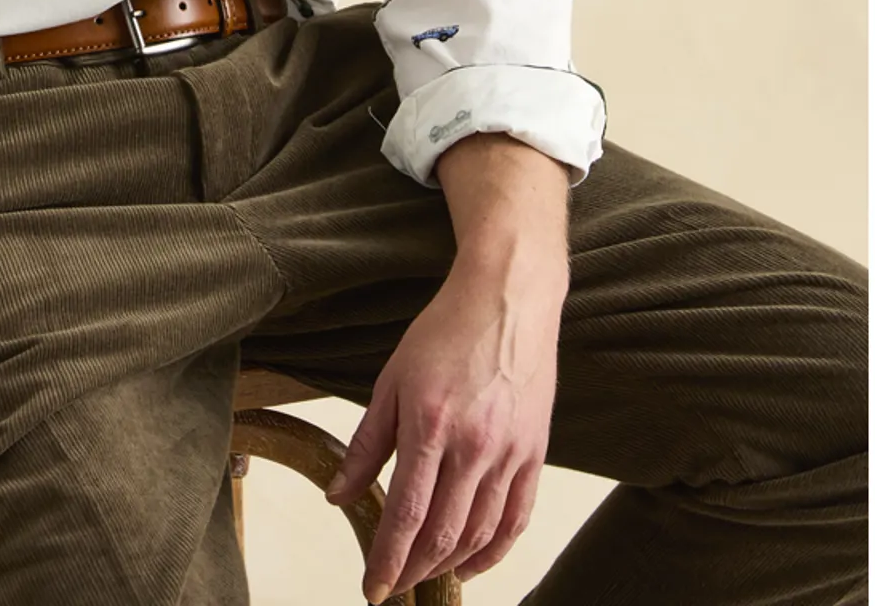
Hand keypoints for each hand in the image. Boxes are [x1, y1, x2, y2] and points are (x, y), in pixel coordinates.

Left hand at [322, 262, 563, 599]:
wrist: (507, 298)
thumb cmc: (445, 331)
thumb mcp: (391, 378)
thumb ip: (367, 443)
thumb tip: (340, 495)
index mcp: (431, 424)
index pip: (407, 513)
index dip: (388, 559)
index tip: (372, 589)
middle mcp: (474, 446)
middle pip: (443, 534)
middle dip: (413, 570)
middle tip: (392, 586)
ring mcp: (509, 453)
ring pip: (480, 534)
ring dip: (449, 566)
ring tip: (424, 576)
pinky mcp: (535, 454)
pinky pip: (517, 519)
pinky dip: (494, 553)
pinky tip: (471, 564)